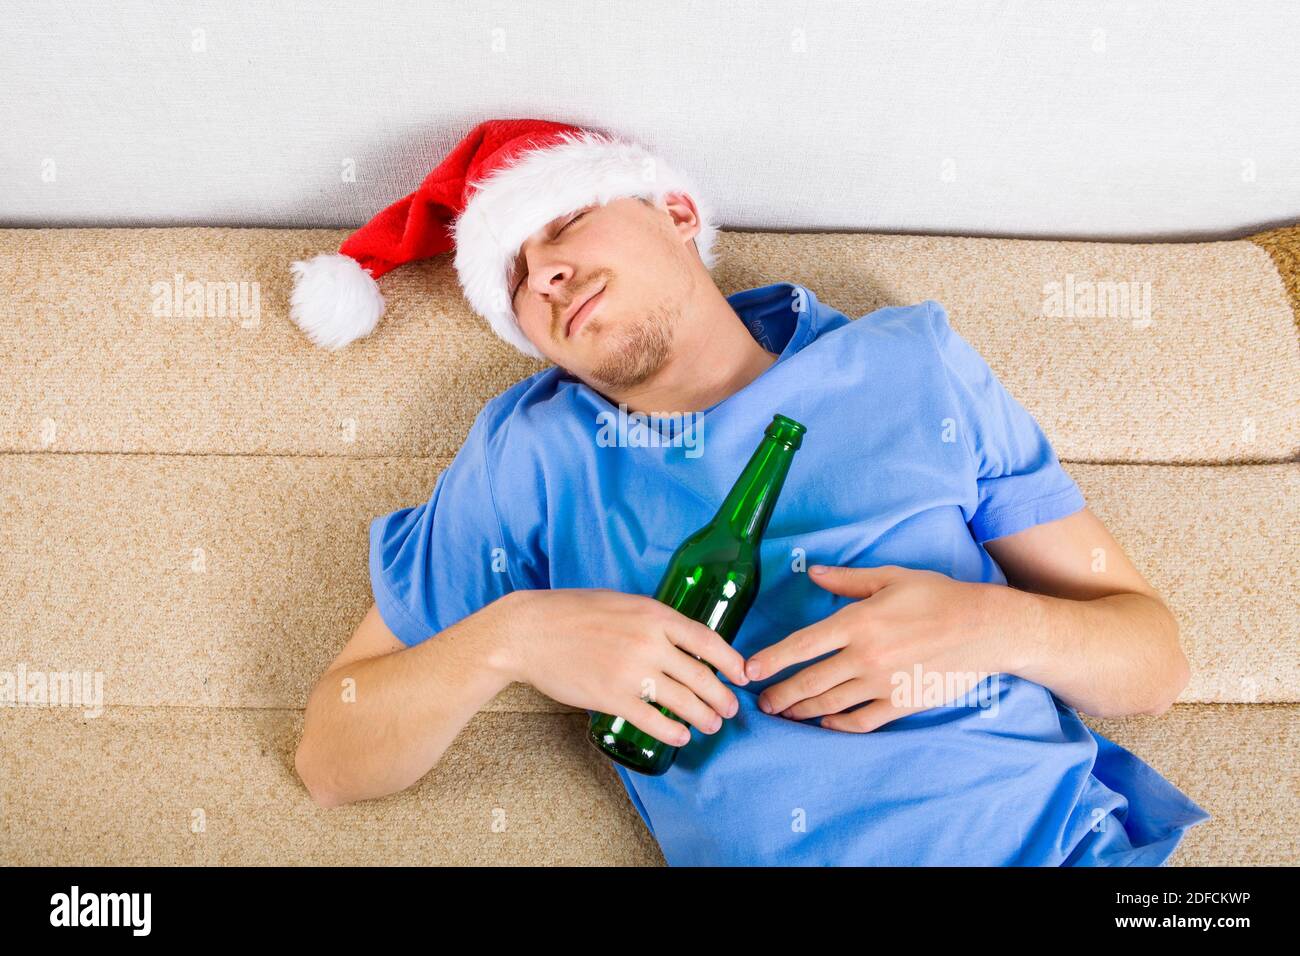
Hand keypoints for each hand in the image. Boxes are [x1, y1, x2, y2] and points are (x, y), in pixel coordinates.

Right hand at [502, 588, 749, 746]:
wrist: (529, 632)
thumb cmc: (571, 613)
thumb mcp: (621, 602)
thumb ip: (651, 619)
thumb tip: (677, 639)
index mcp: (654, 615)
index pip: (707, 640)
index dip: (730, 661)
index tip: (742, 675)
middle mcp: (649, 642)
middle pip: (701, 675)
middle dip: (720, 697)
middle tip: (729, 709)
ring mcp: (631, 671)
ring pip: (682, 700)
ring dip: (703, 717)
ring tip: (710, 725)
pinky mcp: (612, 697)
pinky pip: (653, 719)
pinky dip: (672, 731)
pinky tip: (680, 736)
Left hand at [744, 565, 1002, 731]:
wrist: (986, 629)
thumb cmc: (939, 596)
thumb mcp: (891, 577)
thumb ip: (847, 579)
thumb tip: (812, 572)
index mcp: (858, 622)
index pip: (802, 645)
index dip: (772, 659)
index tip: (749, 670)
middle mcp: (865, 656)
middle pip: (810, 681)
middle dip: (780, 694)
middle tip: (761, 702)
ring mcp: (883, 684)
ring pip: (830, 704)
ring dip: (802, 711)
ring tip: (784, 715)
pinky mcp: (902, 704)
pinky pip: (862, 720)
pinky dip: (838, 725)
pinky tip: (825, 724)